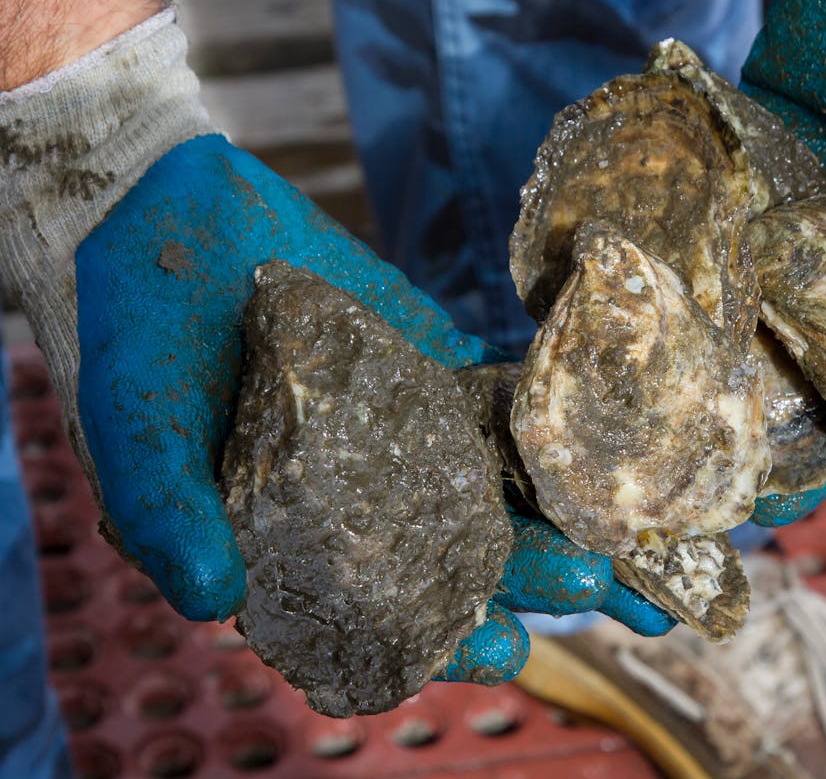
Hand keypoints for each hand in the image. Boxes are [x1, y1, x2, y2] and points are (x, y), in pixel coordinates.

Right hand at [75, 134, 669, 682]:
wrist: (165, 220)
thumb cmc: (132, 336)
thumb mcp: (134, 431)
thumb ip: (167, 516)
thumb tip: (212, 604)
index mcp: (297, 540)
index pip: (381, 611)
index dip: (443, 640)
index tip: (509, 654)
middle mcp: (362, 500)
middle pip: (463, 554)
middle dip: (537, 576)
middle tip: (607, 587)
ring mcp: (405, 434)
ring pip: (499, 486)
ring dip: (568, 510)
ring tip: (643, 534)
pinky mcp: (433, 371)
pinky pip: (503, 403)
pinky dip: (557, 422)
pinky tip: (615, 437)